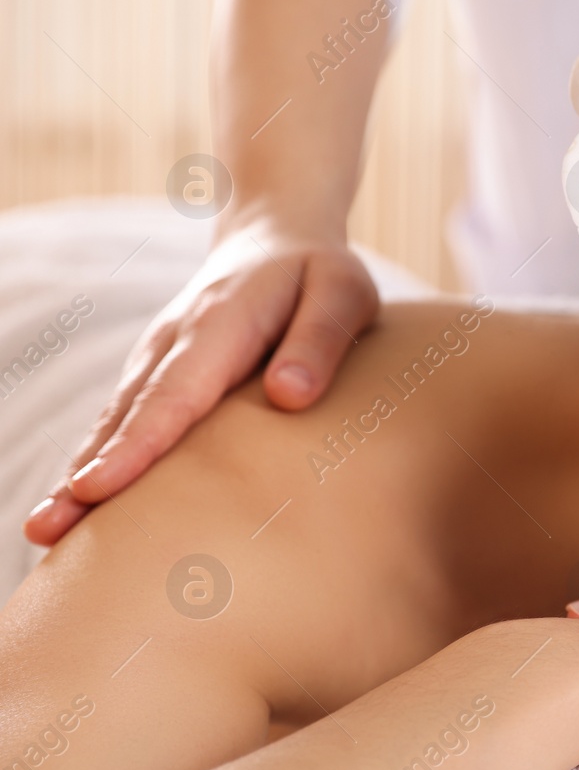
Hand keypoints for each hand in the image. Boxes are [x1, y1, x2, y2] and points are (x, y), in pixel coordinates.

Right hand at [24, 221, 377, 545]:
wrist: (276, 236)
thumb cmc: (320, 273)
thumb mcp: (342, 293)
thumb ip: (319, 340)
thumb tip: (288, 397)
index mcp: (220, 323)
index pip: (174, 393)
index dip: (136, 444)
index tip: (98, 487)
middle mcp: (174, 342)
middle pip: (127, 416)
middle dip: (87, 475)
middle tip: (46, 531)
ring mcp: (158, 357)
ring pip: (114, 420)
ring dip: (79, 476)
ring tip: (45, 532)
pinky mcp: (158, 372)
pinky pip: (122, 419)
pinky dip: (96, 458)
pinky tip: (76, 503)